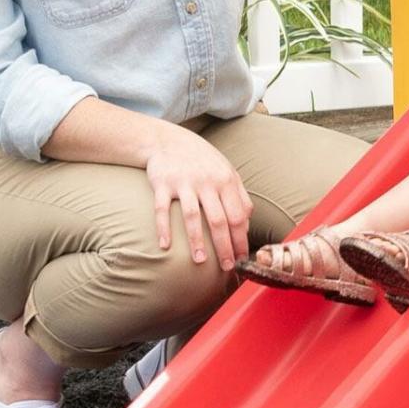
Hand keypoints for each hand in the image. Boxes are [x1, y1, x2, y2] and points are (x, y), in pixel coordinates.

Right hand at [144, 125, 253, 269]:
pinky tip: (164, 246)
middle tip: (226, 266)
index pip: (238, 216)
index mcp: (226, 181)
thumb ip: (239, 196)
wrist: (169, 141)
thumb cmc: (203, 161)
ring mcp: (184, 183)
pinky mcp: (162, 184)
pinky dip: (163, 228)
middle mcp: (207, 182)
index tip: (241, 258)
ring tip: (200, 261)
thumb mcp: (227, 172)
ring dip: (196, 241)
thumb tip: (247, 225)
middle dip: (224, 246)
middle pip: (219, 220)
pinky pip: (162, 209)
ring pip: (192, 217)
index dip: (241, 239)